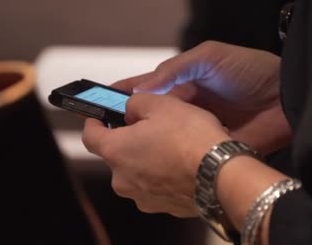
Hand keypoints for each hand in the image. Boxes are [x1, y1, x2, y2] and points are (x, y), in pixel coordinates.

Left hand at [82, 93, 229, 216]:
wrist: (221, 174)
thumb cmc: (189, 138)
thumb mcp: (160, 104)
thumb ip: (136, 103)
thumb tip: (131, 109)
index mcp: (116, 152)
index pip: (89, 136)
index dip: (94, 123)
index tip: (99, 116)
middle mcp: (122, 179)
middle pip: (117, 155)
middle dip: (130, 139)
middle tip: (151, 125)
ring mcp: (143, 197)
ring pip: (137, 171)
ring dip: (148, 157)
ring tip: (172, 144)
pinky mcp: (164, 207)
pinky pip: (157, 186)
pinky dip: (164, 174)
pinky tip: (182, 163)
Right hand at [112, 41, 290, 154]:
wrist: (288, 95)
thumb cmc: (248, 69)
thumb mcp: (209, 57)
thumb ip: (175, 69)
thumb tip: (140, 91)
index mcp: (182, 83)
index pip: (145, 89)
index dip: (121, 96)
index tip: (95, 105)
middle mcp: (186, 107)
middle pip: (150, 117)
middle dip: (128, 124)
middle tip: (104, 136)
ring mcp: (198, 129)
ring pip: (165, 138)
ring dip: (147, 144)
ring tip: (122, 154)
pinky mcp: (212, 147)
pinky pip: (187, 154)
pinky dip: (171, 159)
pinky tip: (153, 166)